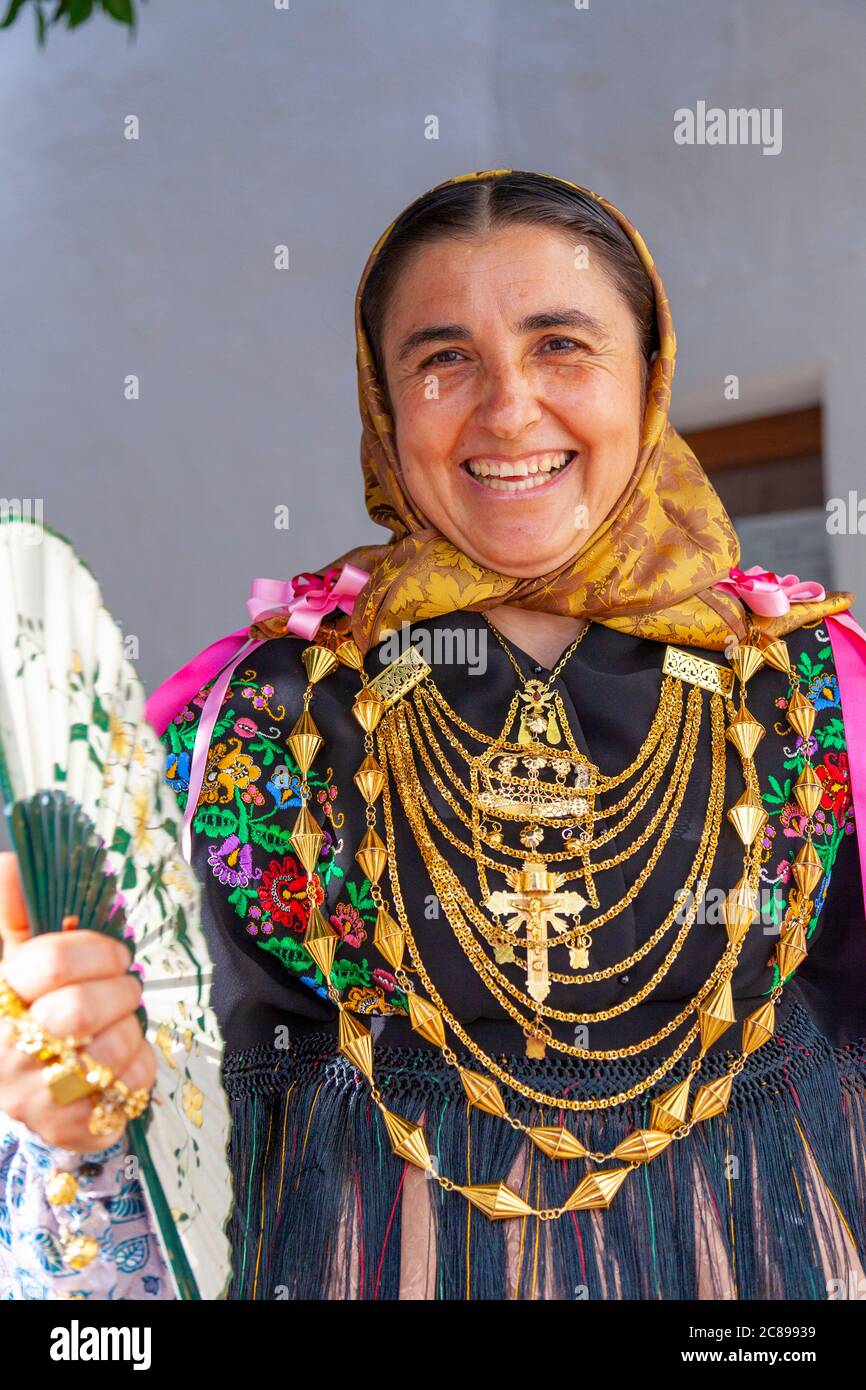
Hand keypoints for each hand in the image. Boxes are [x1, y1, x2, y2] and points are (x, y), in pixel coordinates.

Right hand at [0, 852, 155, 1153]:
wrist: (26, 1087)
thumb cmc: (31, 1010)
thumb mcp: (16, 961)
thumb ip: (17, 913)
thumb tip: (12, 862)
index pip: (48, 961)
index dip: (95, 949)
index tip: (115, 953)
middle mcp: (7, 1052)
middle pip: (79, 1010)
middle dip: (120, 991)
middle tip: (127, 988)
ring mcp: (34, 1098)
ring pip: (109, 1054)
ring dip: (132, 1029)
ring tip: (124, 1023)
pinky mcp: (70, 1130)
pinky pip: (129, 1092)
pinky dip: (141, 1067)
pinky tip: (125, 1060)